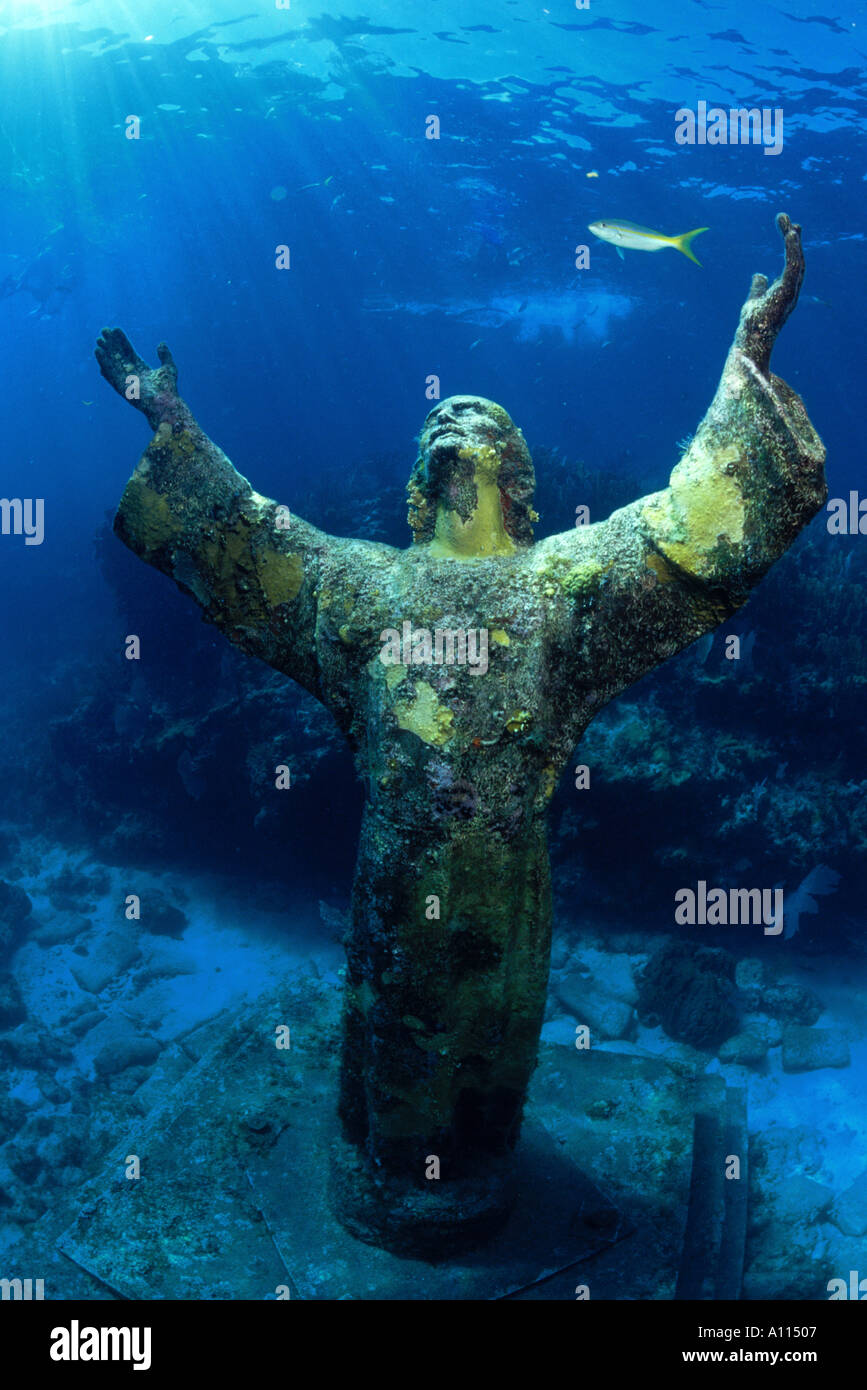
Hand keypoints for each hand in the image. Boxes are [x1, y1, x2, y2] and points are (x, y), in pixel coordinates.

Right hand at [95, 327, 179, 428]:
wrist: (166, 404)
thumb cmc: (169, 389)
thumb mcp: (169, 368)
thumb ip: (165, 355)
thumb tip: (161, 343)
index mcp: (141, 368)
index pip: (129, 351)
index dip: (122, 341)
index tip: (115, 329)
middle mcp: (131, 373)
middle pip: (118, 356)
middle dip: (111, 344)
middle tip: (104, 331)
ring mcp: (126, 380)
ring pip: (112, 363)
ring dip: (105, 352)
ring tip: (99, 340)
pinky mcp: (121, 387)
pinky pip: (110, 374)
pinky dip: (104, 364)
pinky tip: (99, 353)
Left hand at [733, 214, 804, 376]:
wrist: (750, 341)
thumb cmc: (752, 326)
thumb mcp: (754, 300)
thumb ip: (758, 288)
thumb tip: (759, 274)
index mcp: (785, 291)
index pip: (791, 265)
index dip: (791, 248)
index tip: (788, 229)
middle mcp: (791, 291)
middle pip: (796, 260)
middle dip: (793, 240)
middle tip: (786, 220)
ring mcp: (791, 292)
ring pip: (797, 261)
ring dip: (793, 241)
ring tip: (788, 223)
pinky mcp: (787, 292)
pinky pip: (794, 266)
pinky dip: (793, 249)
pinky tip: (789, 235)